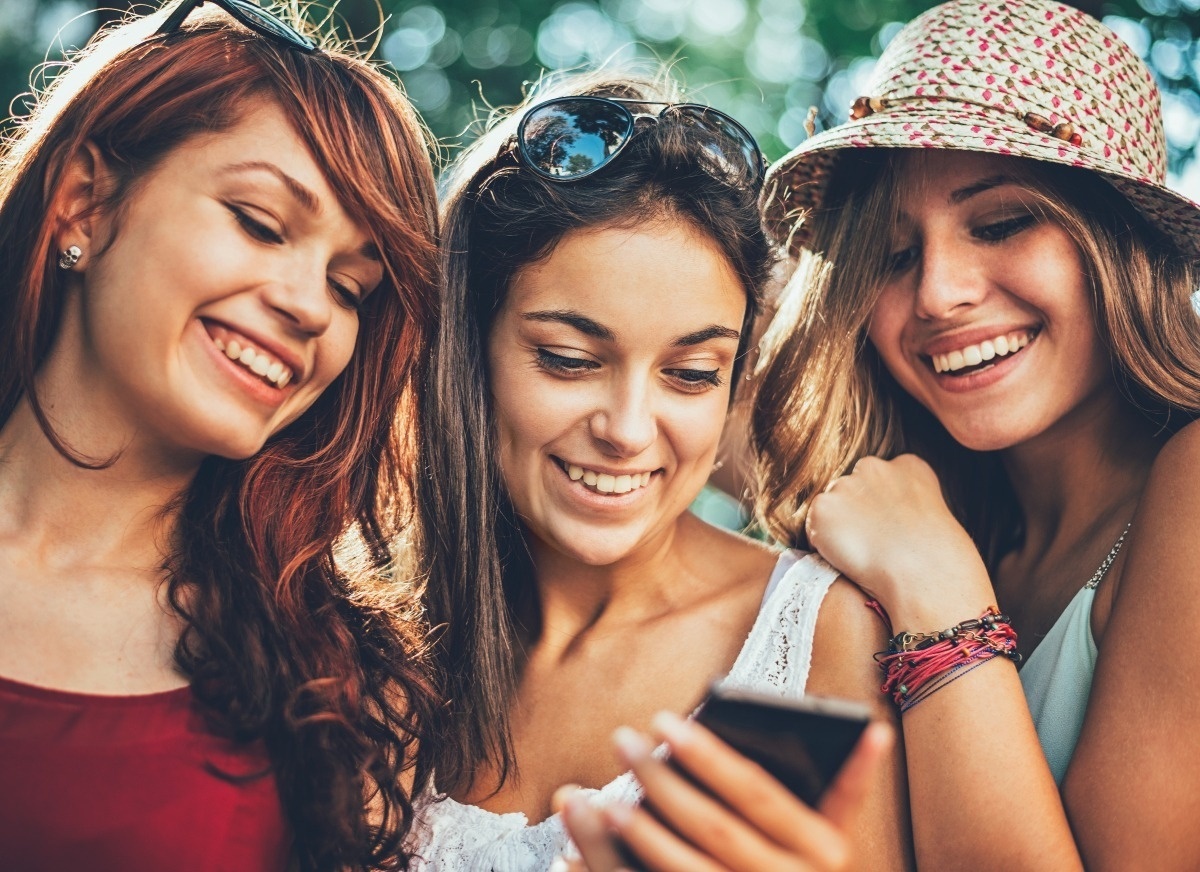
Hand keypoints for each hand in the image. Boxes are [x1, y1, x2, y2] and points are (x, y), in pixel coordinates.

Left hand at [556, 712, 893, 871]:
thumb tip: (871, 730)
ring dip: (636, 834)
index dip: (709, 756)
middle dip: (660, 781)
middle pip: (712, 827)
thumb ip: (841, 790)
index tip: (664, 722)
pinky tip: (584, 843)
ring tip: (596, 798)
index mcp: (824, 851)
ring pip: (682, 871)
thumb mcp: (833, 841)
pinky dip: (611, 867)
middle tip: (622, 738)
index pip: (755, 793)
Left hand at [805, 454, 993, 626]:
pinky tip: (849, 557)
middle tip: (874, 543)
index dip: (883, 509)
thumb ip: (905, 504)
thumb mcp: (934, 516)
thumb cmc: (937, 559)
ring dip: (839, 526)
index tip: (892, 529)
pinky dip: (824, 543)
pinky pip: (815, 526)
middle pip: (852, 488)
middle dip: (857, 512)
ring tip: (864, 552)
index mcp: (908, 465)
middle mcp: (874, 467)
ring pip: (832, 506)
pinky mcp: (824, 508)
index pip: (883, 479)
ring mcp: (846, 485)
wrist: (924, 573)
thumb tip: (885, 520)